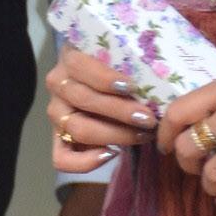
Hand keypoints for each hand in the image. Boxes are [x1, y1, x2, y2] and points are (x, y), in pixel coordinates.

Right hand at [46, 49, 153, 173]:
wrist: (100, 82)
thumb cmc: (118, 65)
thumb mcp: (121, 54)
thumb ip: (130, 58)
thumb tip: (160, 72)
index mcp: (70, 58)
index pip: (79, 66)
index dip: (104, 78)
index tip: (132, 86)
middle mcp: (58, 85)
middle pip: (84, 100)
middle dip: (120, 111)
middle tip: (148, 118)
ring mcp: (56, 113)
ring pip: (78, 129)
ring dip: (114, 135)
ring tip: (141, 136)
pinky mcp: (58, 138)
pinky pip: (62, 158)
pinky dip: (86, 161)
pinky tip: (112, 153)